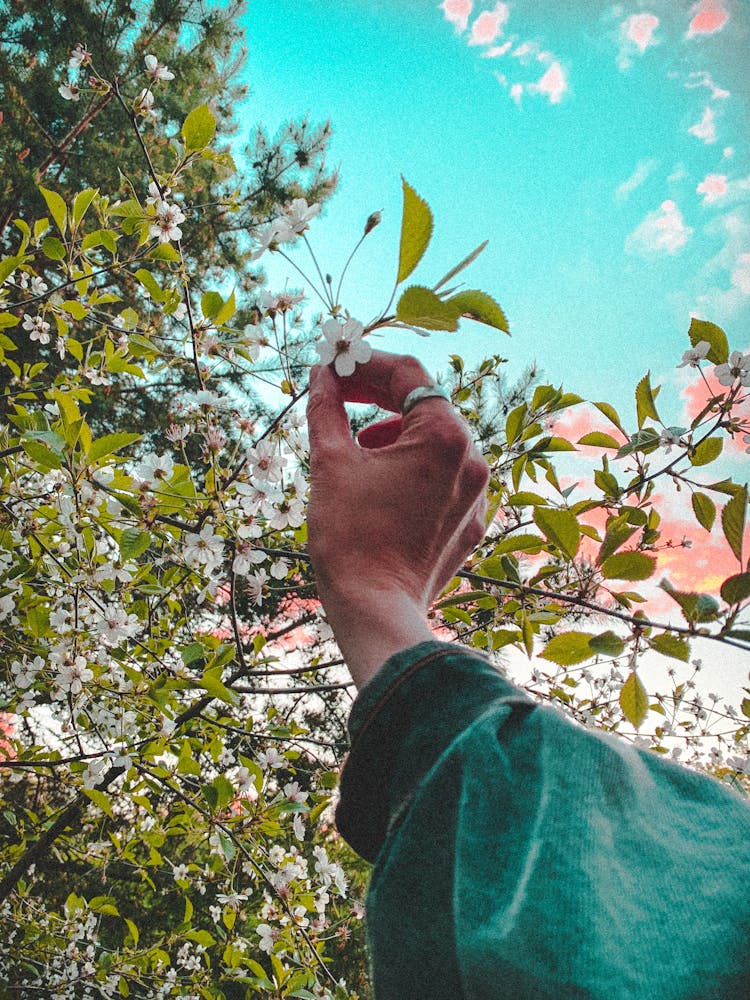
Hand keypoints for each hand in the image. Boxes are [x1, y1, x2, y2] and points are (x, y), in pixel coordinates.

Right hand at [306, 350, 489, 685]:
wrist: (376, 612)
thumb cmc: (351, 538)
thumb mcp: (331, 463)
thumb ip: (327, 408)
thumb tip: (320, 374)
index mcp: (445, 437)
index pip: (409, 374)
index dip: (366, 361)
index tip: (335, 362)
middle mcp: (473, 460)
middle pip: (427, 404)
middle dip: (380, 396)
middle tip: (340, 393)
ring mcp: (477, 494)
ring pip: (437, 441)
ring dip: (396, 432)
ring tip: (358, 448)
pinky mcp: (471, 522)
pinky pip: (445, 477)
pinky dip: (414, 467)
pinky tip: (382, 483)